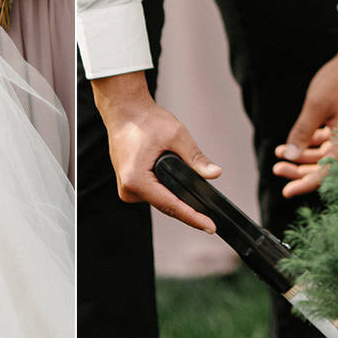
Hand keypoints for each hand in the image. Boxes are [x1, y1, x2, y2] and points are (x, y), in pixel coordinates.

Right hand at [90, 71, 220, 230]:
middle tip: (208, 208)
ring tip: (181, 176)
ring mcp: (126, 188)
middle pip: (166, 205)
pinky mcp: (128, 185)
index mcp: (136, 179)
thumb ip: (195, 158)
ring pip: (160, 199)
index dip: (193, 218)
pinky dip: (164, 187)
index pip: (171, 205)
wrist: (124, 110)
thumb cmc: (144, 119)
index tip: (210, 227)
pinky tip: (170, 176)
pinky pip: (152, 193)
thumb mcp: (176, 135)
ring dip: (173, 192)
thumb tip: (214, 174)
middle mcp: (128, 188)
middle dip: (187, 203)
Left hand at [272, 125, 337, 197]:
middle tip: (277, 169)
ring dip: (299, 156)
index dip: (305, 185)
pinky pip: (324, 142)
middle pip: (322, 168)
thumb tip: (290, 154)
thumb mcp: (317, 107)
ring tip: (279, 152)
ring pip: (321, 156)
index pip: (326, 173)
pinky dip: (308, 143)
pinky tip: (294, 139)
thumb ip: (304, 130)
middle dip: (298, 172)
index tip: (286, 192)